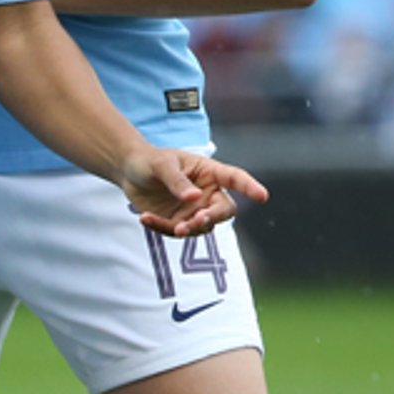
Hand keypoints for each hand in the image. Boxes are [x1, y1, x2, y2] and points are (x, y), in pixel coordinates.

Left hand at [121, 149, 267, 238]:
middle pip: (224, 210)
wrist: (130, 172)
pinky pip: (178, 232)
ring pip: (202, 226)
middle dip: (213, 217)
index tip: (263, 196)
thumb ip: (177, 181)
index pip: (234, 178)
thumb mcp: (161, 166)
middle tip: (196, 220)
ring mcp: (194, 210)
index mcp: (209, 172)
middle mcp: (207, 193)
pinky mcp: (179, 222)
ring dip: (187, 228)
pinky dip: (162, 228)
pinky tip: (145, 218)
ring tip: (165, 222)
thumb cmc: (150, 161)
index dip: (249, 186)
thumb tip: (195, 197)